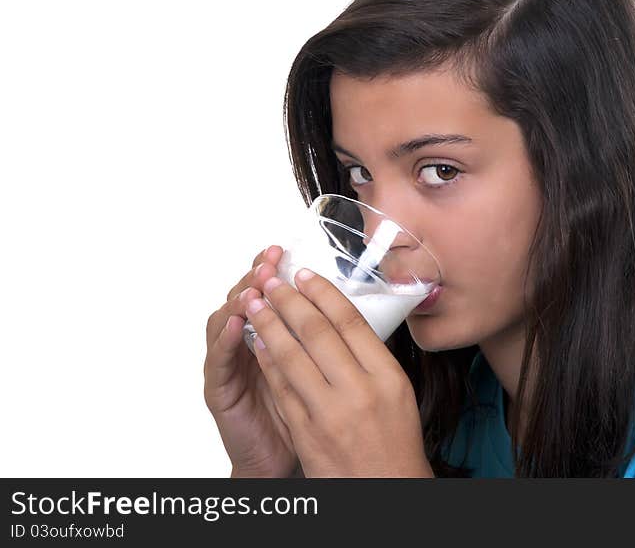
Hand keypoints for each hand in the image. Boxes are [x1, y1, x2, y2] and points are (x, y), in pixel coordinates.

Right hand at [203, 246, 299, 477]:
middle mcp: (244, 344)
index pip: (267, 294)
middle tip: (268, 260)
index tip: (286, 251)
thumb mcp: (317, 369)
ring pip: (223, 321)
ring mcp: (228, 364)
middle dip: (255, 276)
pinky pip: (218, 359)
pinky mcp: (218, 389)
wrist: (279, 459)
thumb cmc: (303, 415)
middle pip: (242, 298)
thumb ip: (319, 339)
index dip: (273, 271)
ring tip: (254, 286)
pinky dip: (226, 339)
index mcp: (270, 336)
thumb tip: (340, 303)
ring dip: (238, 300)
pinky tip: (237, 324)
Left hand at [244, 268, 433, 477]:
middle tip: (272, 281)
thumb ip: (371, 358)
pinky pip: (281, 387)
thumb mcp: (397, 392)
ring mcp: (330, 413)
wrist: (386, 488)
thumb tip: (342, 319)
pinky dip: (267, 361)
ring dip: (269, 325)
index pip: (350, 322)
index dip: (323, 293)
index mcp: (387, 376)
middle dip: (289, 301)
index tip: (304, 275)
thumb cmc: (393, 440)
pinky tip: (258, 342)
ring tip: (255, 303)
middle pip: (317, 333)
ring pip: (292, 356)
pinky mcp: (306, 432)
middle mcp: (360, 391)